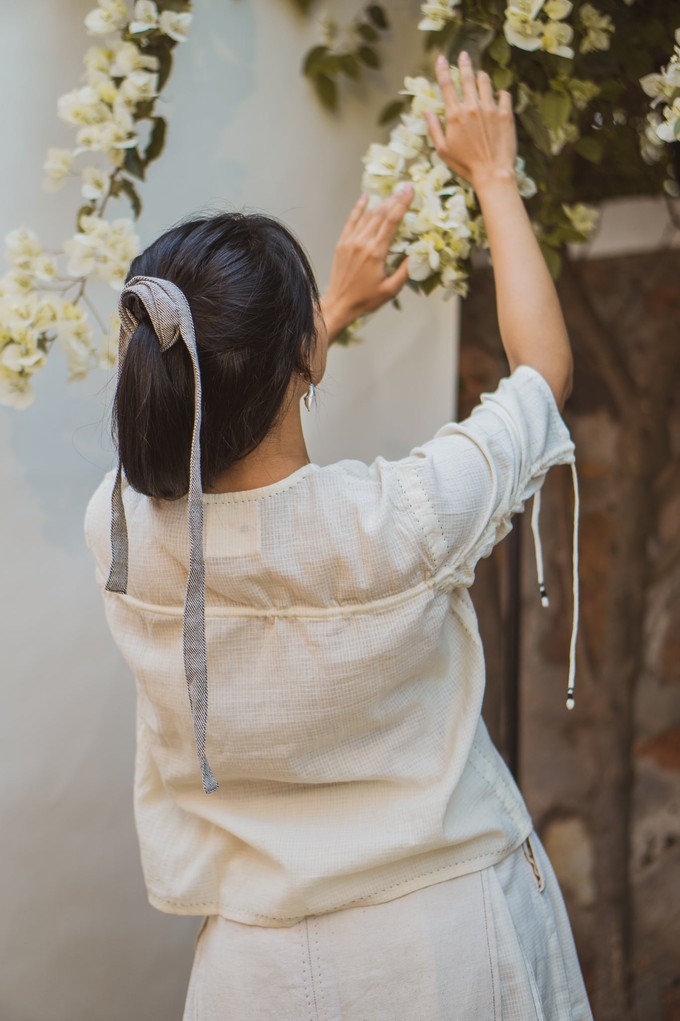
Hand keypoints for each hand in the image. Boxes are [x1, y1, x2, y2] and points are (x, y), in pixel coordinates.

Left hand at [321, 185, 413, 341]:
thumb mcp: (391, 289)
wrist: (339, 304)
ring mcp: (350, 241)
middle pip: (381, 214)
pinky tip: (365, 198)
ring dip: (381, 202)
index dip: (402, 204)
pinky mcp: (342, 243)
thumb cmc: (366, 300)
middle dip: (394, 199)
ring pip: (368, 216)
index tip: (410, 191)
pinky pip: (351, 221)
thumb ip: (405, 270)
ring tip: (392, 193)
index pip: (392, 222)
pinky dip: (359, 208)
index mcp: (376, 253)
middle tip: (405, 187)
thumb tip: (417, 253)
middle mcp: (362, 243)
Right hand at [424, 52, 516, 190]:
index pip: (447, 85)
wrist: (492, 173)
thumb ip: (434, 128)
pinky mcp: (506, 114)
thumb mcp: (443, 150)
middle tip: (464, 55)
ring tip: (480, 76)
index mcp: (455, 114)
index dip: (443, 69)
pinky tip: (498, 97)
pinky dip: (500, 94)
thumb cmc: (465, 165)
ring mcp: (491, 109)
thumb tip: (427, 111)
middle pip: (467, 77)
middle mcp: (473, 107)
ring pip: (486, 82)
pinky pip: (504, 95)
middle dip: (464, 63)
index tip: (441, 58)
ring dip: (481, 76)